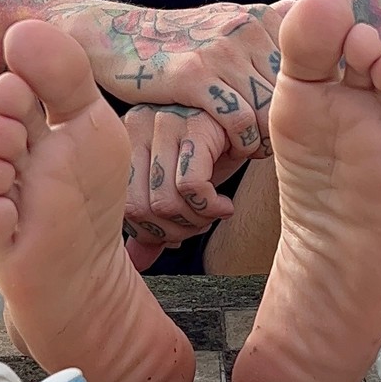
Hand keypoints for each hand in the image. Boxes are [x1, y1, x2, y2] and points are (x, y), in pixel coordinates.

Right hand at [83, 0, 289, 161]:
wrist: (118, 35)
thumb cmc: (178, 42)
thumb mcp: (226, 23)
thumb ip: (265, 34)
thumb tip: (309, 45)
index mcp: (261, 17)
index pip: (311, 69)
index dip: (302, 102)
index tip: (283, 120)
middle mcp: (247, 27)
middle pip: (293, 93)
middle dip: (282, 125)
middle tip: (266, 144)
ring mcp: (221, 50)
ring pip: (269, 110)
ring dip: (262, 139)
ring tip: (249, 149)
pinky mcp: (195, 75)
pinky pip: (239, 120)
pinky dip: (241, 142)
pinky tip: (228, 148)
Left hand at [123, 106, 242, 263]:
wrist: (256, 120)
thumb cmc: (213, 153)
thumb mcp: (178, 186)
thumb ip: (155, 221)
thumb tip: (136, 261)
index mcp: (125, 141)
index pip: (124, 208)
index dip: (152, 233)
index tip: (179, 233)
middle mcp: (139, 126)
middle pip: (142, 209)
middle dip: (176, 232)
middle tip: (200, 227)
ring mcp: (166, 122)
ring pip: (165, 201)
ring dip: (196, 222)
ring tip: (214, 215)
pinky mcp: (197, 124)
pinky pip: (191, 185)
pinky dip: (210, 207)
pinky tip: (225, 206)